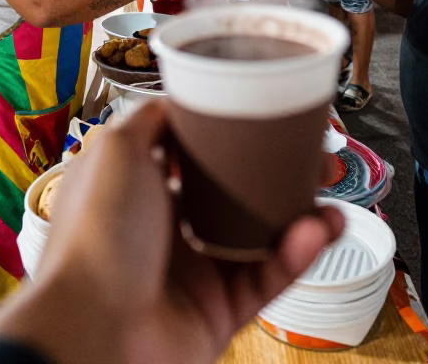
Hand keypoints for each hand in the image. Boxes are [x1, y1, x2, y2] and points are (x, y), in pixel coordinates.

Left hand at [0, 104, 343, 363]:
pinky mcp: (220, 313)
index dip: (234, 133)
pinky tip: (319, 230)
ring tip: (333, 193)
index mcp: (140, 188)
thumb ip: (151, 118)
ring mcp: (195, 272)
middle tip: (319, 155)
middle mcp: (167, 228)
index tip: (272, 115)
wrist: (94, 328)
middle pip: (237, 192)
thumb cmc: (97, 235)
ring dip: (302, 213)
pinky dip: (297, 255)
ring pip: (261, 236)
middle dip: (282, 172)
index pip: (194, 152)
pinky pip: (267, 278)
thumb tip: (180, 98)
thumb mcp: (116, 149)